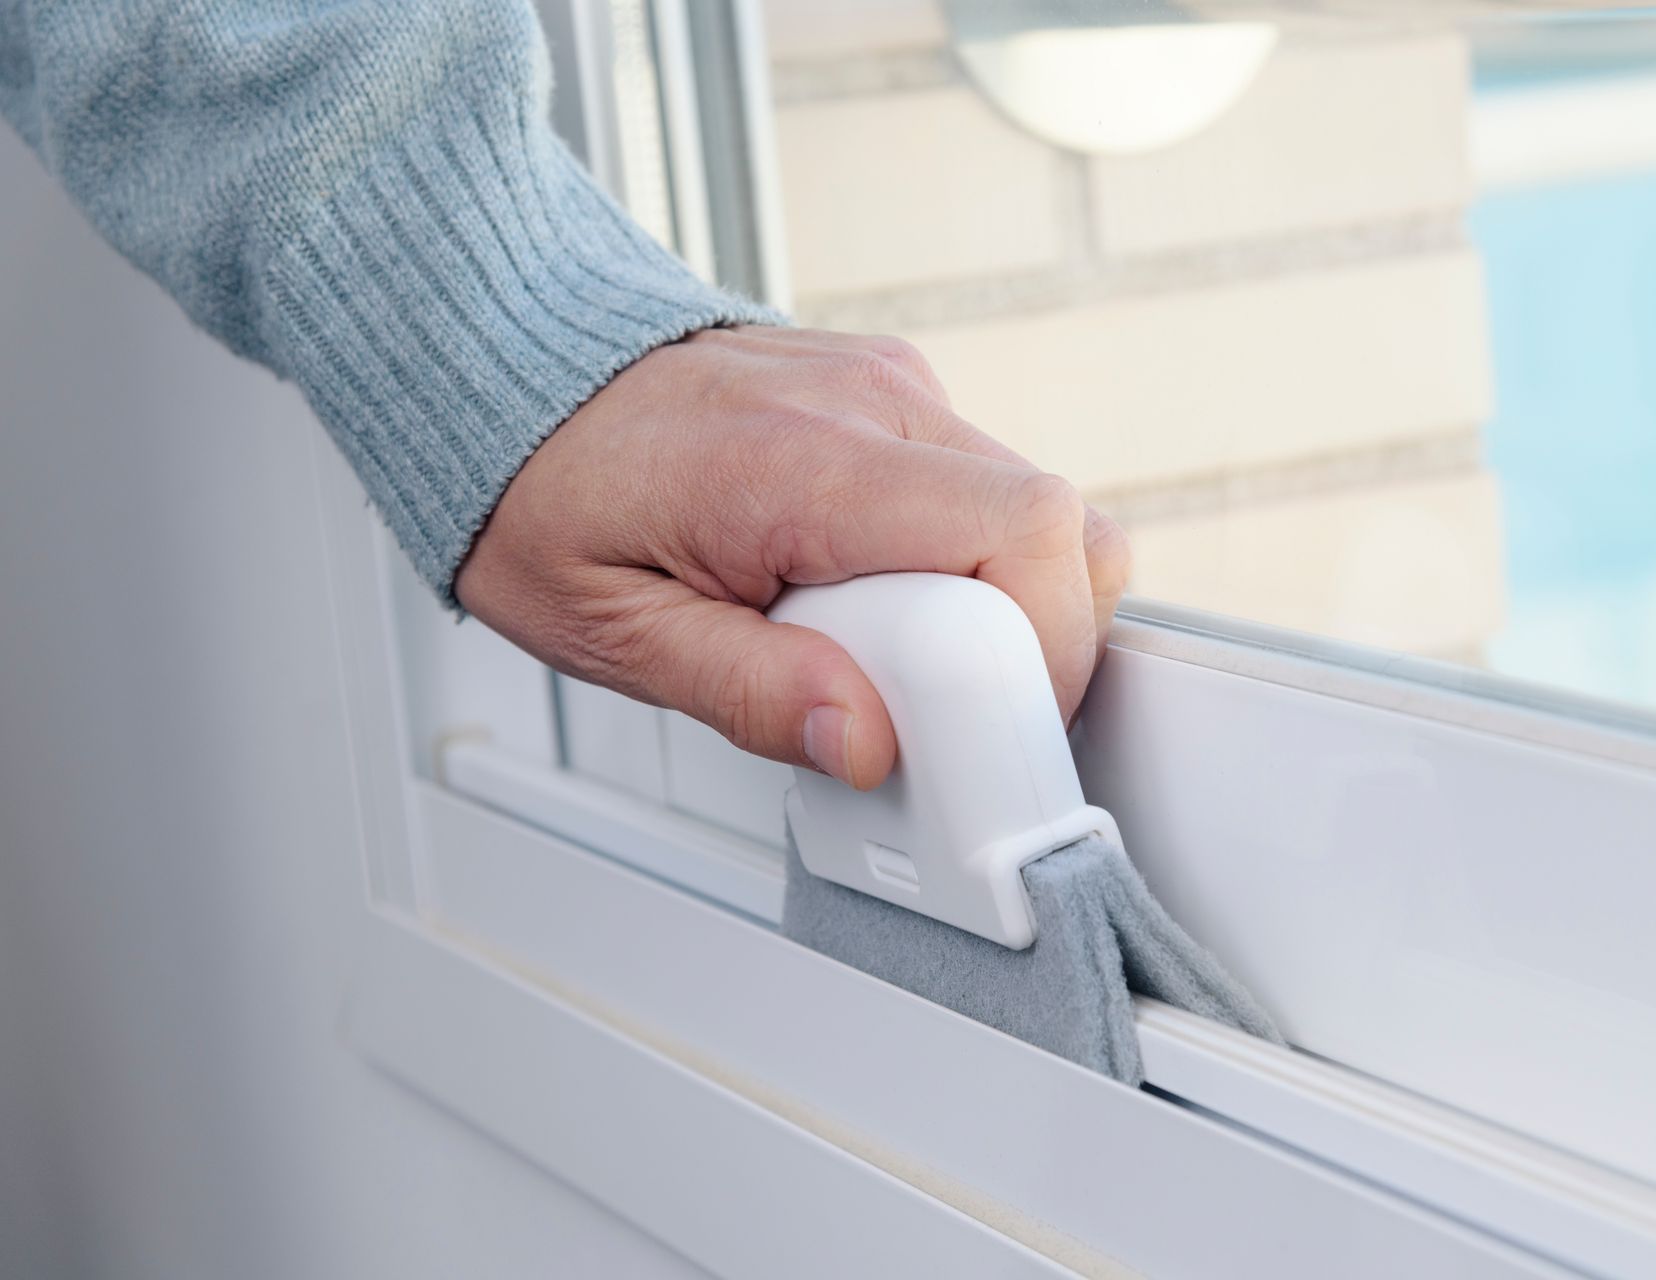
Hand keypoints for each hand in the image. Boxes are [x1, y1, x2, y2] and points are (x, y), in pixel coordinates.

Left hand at [455, 326, 1130, 789]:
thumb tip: (868, 741)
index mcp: (800, 459)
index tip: (981, 730)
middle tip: (919, 697)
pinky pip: (984, 491)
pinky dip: (960, 563)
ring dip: (991, 605)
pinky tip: (867, 586)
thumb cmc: (549, 494)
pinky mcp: (899, 393)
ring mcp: (893, 384)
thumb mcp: (615, 631)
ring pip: (1035, 512)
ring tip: (876, 638)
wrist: (513, 373)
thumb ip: (751, 691)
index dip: (1043, 650)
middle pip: (1057, 526)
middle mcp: (869, 400)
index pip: (1020, 532)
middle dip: (1027, 644)